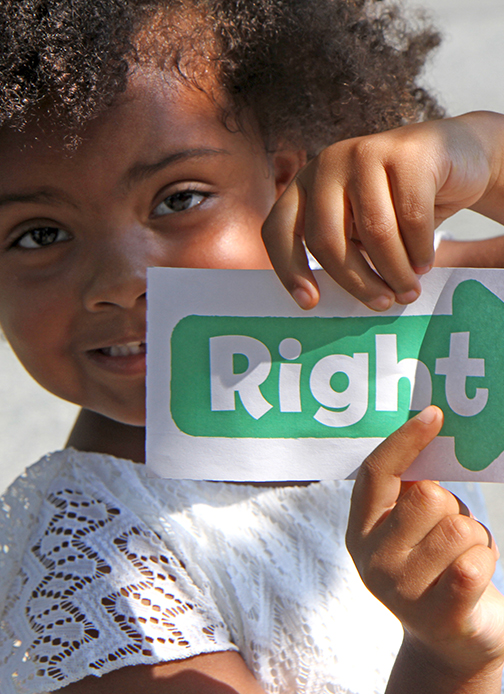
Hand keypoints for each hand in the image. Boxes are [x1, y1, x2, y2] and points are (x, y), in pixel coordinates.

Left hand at [263, 112, 503, 310]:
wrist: (458, 154)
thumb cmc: (400, 204)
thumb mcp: (361, 226)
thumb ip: (343, 251)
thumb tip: (331, 305)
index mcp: (306, 184)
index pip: (278, 229)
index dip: (288, 269)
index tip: (310, 303)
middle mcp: (328, 164)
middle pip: (326, 239)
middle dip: (355, 281)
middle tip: (380, 304)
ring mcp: (365, 152)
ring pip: (374, 232)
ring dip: (394, 271)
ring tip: (408, 290)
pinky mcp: (407, 152)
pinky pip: (412, 219)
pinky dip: (420, 250)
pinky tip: (425, 262)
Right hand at [345, 406, 503, 684]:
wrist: (448, 643)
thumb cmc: (433, 568)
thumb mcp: (408, 531)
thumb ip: (409, 493)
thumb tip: (431, 432)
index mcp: (361, 530)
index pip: (376, 473)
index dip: (404, 440)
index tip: (433, 415)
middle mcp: (372, 560)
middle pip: (428, 497)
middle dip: (453, 508)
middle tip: (449, 534)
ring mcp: (401, 591)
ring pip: (459, 528)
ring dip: (474, 537)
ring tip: (461, 559)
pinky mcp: (437, 615)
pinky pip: (475, 563)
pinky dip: (485, 560)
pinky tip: (473, 578)